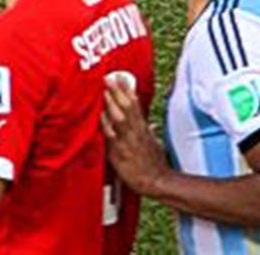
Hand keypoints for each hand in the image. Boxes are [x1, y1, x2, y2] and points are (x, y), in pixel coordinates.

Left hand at [100, 78, 166, 195]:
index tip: (120, 77)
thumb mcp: (155, 144)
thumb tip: (150, 124)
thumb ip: (149, 132)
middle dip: (118, 92)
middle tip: (110, 77)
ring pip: (121, 119)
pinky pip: (113, 138)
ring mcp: (128, 142)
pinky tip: (102, 118)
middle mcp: (136, 132)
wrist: (157, 182)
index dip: (127, 91)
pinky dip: (108, 127)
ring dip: (113, 105)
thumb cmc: (155, 164)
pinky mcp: (120, 153)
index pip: (135, 105)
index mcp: (143, 129)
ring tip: (106, 92)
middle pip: (127, 108)